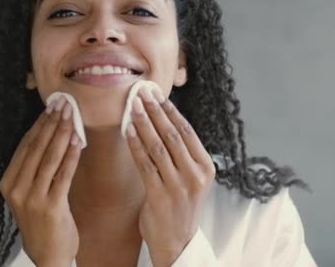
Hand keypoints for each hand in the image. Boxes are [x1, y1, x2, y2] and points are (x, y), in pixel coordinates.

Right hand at [0, 96, 81, 265]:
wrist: (47, 254)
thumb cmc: (40, 221)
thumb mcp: (28, 194)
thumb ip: (33, 169)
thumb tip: (49, 134)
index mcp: (8, 183)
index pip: (25, 146)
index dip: (39, 124)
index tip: (51, 107)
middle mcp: (17, 189)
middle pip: (36, 148)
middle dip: (51, 123)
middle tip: (64, 104)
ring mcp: (32, 198)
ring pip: (49, 158)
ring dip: (62, 133)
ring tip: (72, 116)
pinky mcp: (51, 206)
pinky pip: (63, 174)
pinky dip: (71, 155)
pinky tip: (78, 140)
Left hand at [125, 86, 215, 266]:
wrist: (176, 241)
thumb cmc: (181, 205)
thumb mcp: (192, 178)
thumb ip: (184, 154)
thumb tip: (166, 119)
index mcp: (206, 168)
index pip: (187, 131)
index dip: (170, 111)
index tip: (157, 95)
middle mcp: (195, 175)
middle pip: (172, 135)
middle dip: (155, 111)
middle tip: (142, 93)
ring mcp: (178, 186)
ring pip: (157, 146)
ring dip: (143, 123)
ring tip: (133, 106)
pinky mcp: (159, 195)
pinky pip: (144, 163)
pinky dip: (135, 144)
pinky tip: (127, 130)